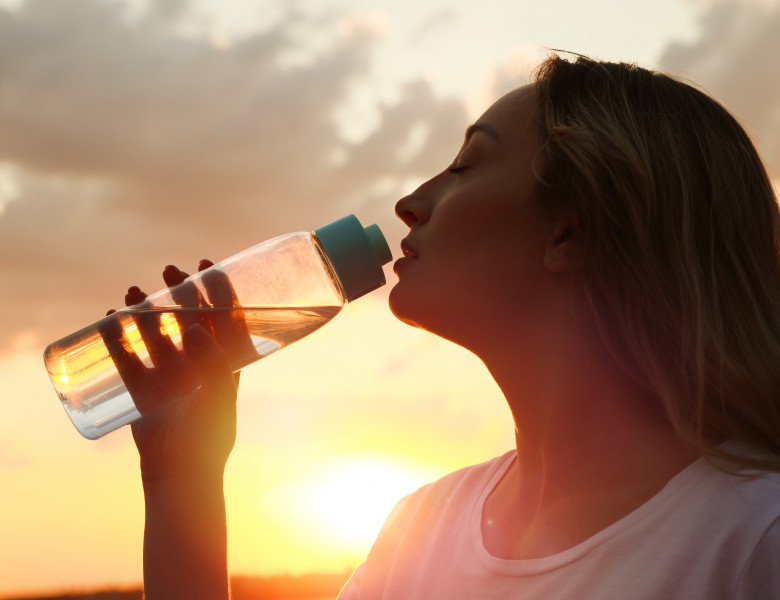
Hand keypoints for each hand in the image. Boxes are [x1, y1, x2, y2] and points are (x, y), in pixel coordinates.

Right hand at [103, 261, 247, 481]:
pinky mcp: (144, 392)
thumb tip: (200, 328)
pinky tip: (108, 321)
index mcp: (226, 364)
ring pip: (156, 335)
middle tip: (168, 270)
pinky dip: (118, 341)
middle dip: (179, 293)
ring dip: (144, 311)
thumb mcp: (220, 397)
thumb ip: (216, 363)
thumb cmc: (209, 438)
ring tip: (132, 290)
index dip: (218, 290)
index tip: (206, 265)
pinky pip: (128, 360)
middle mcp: (199, 365)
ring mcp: (170, 377)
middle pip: (189, 319)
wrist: (181, 476)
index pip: (225, 318)